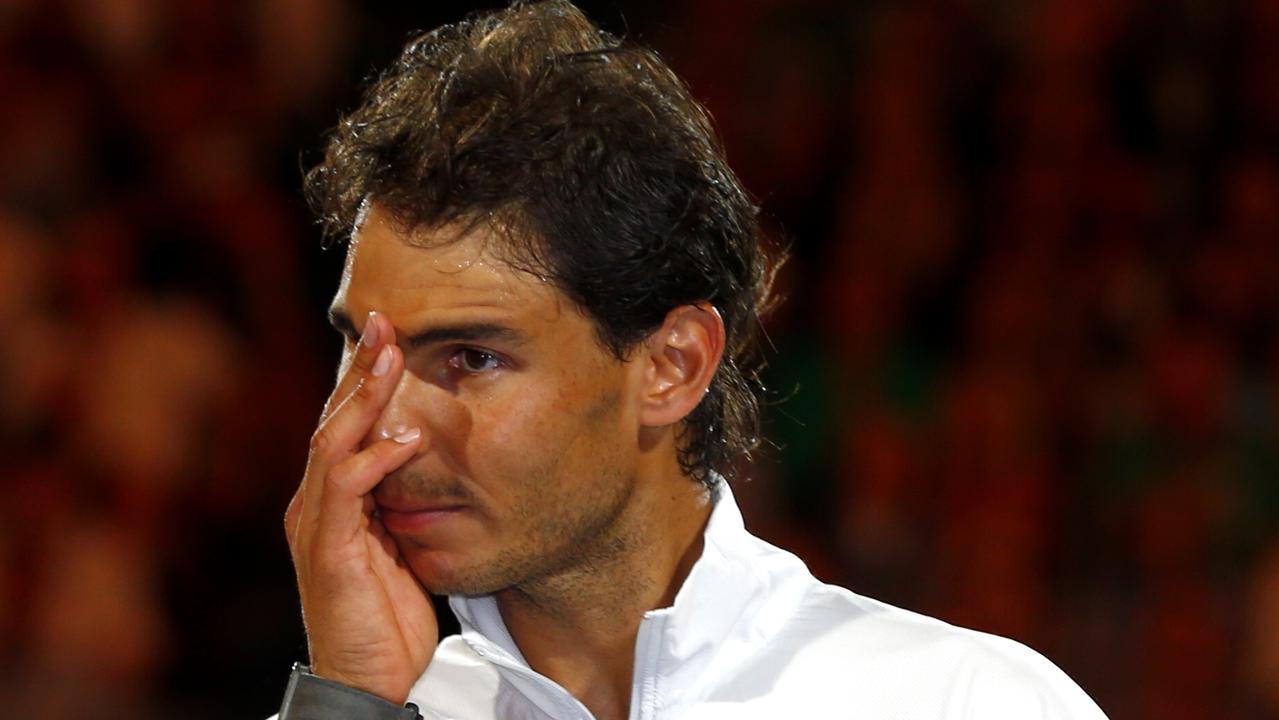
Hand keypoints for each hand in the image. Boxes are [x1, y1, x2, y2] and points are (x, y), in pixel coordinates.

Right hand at [284, 311, 437, 703]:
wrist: (368, 678)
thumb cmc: (385, 616)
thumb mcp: (396, 546)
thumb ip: (398, 502)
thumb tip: (419, 454)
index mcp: (330, 502)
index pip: (343, 426)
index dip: (364, 380)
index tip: (392, 338)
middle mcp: (314, 505)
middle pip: (332, 422)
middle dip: (360, 371)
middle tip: (386, 324)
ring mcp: (316, 527)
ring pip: (333, 445)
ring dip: (364, 399)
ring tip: (394, 359)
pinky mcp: (327, 552)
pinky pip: (346, 492)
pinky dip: (374, 460)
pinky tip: (406, 439)